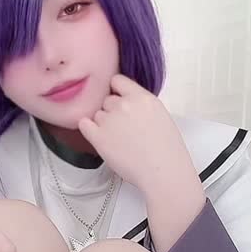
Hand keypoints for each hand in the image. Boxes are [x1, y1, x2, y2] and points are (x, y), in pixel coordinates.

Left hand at [77, 74, 198, 196]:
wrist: (162, 171)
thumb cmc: (166, 148)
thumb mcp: (159, 114)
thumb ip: (140, 104)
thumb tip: (126, 102)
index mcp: (141, 97)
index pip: (117, 80)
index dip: (116, 91)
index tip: (120, 102)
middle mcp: (123, 104)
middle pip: (107, 100)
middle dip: (112, 111)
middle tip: (123, 128)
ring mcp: (109, 120)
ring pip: (97, 114)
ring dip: (103, 124)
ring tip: (118, 140)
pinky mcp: (98, 137)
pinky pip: (84, 124)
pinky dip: (89, 129)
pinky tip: (99, 138)